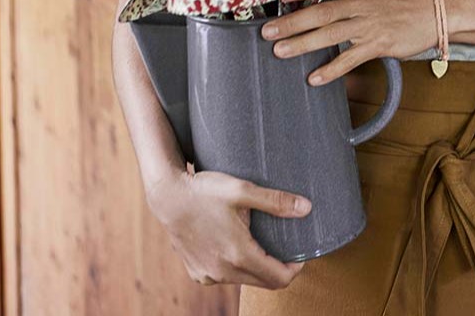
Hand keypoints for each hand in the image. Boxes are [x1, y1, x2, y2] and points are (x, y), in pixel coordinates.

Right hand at [147, 168, 309, 289]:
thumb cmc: (205, 191)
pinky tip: (236, 245)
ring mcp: (209, 275)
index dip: (295, 268)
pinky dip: (237, 267)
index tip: (301, 253)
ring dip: (257, 267)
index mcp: (238, 254)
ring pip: (245, 280)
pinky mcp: (198, 273)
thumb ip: (276, 201)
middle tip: (287, 246)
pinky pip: (226, 277)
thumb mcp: (243, 190)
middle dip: (279, 268)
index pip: (278, 278)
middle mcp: (223, 272)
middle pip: (264, 283)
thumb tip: (306, 208)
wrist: (168, 197)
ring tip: (262, 242)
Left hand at [260, 0, 438, 83]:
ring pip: (330, 34)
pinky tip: (315, 78)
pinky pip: (351, 58)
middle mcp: (360, 2)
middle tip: (267, 31)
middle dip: (291, 22)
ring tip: (280, 51)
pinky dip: (332, 69)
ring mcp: (369, 24)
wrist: (434, 11)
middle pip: (320, 11)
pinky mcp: (379, 44)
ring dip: (303, 44)